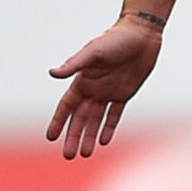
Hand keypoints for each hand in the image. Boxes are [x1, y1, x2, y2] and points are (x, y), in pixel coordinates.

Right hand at [46, 16, 164, 158]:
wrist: (141, 34)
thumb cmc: (115, 39)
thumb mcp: (94, 52)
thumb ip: (74, 64)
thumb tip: (52, 73)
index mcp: (83, 80)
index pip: (67, 106)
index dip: (58, 121)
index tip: (50, 137)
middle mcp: (93, 88)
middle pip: (80, 118)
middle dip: (73, 136)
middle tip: (68, 156)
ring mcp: (109, 92)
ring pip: (96, 120)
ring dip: (89, 136)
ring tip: (84, 154)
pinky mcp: (125, 93)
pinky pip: (115, 114)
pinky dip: (109, 127)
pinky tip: (103, 141)